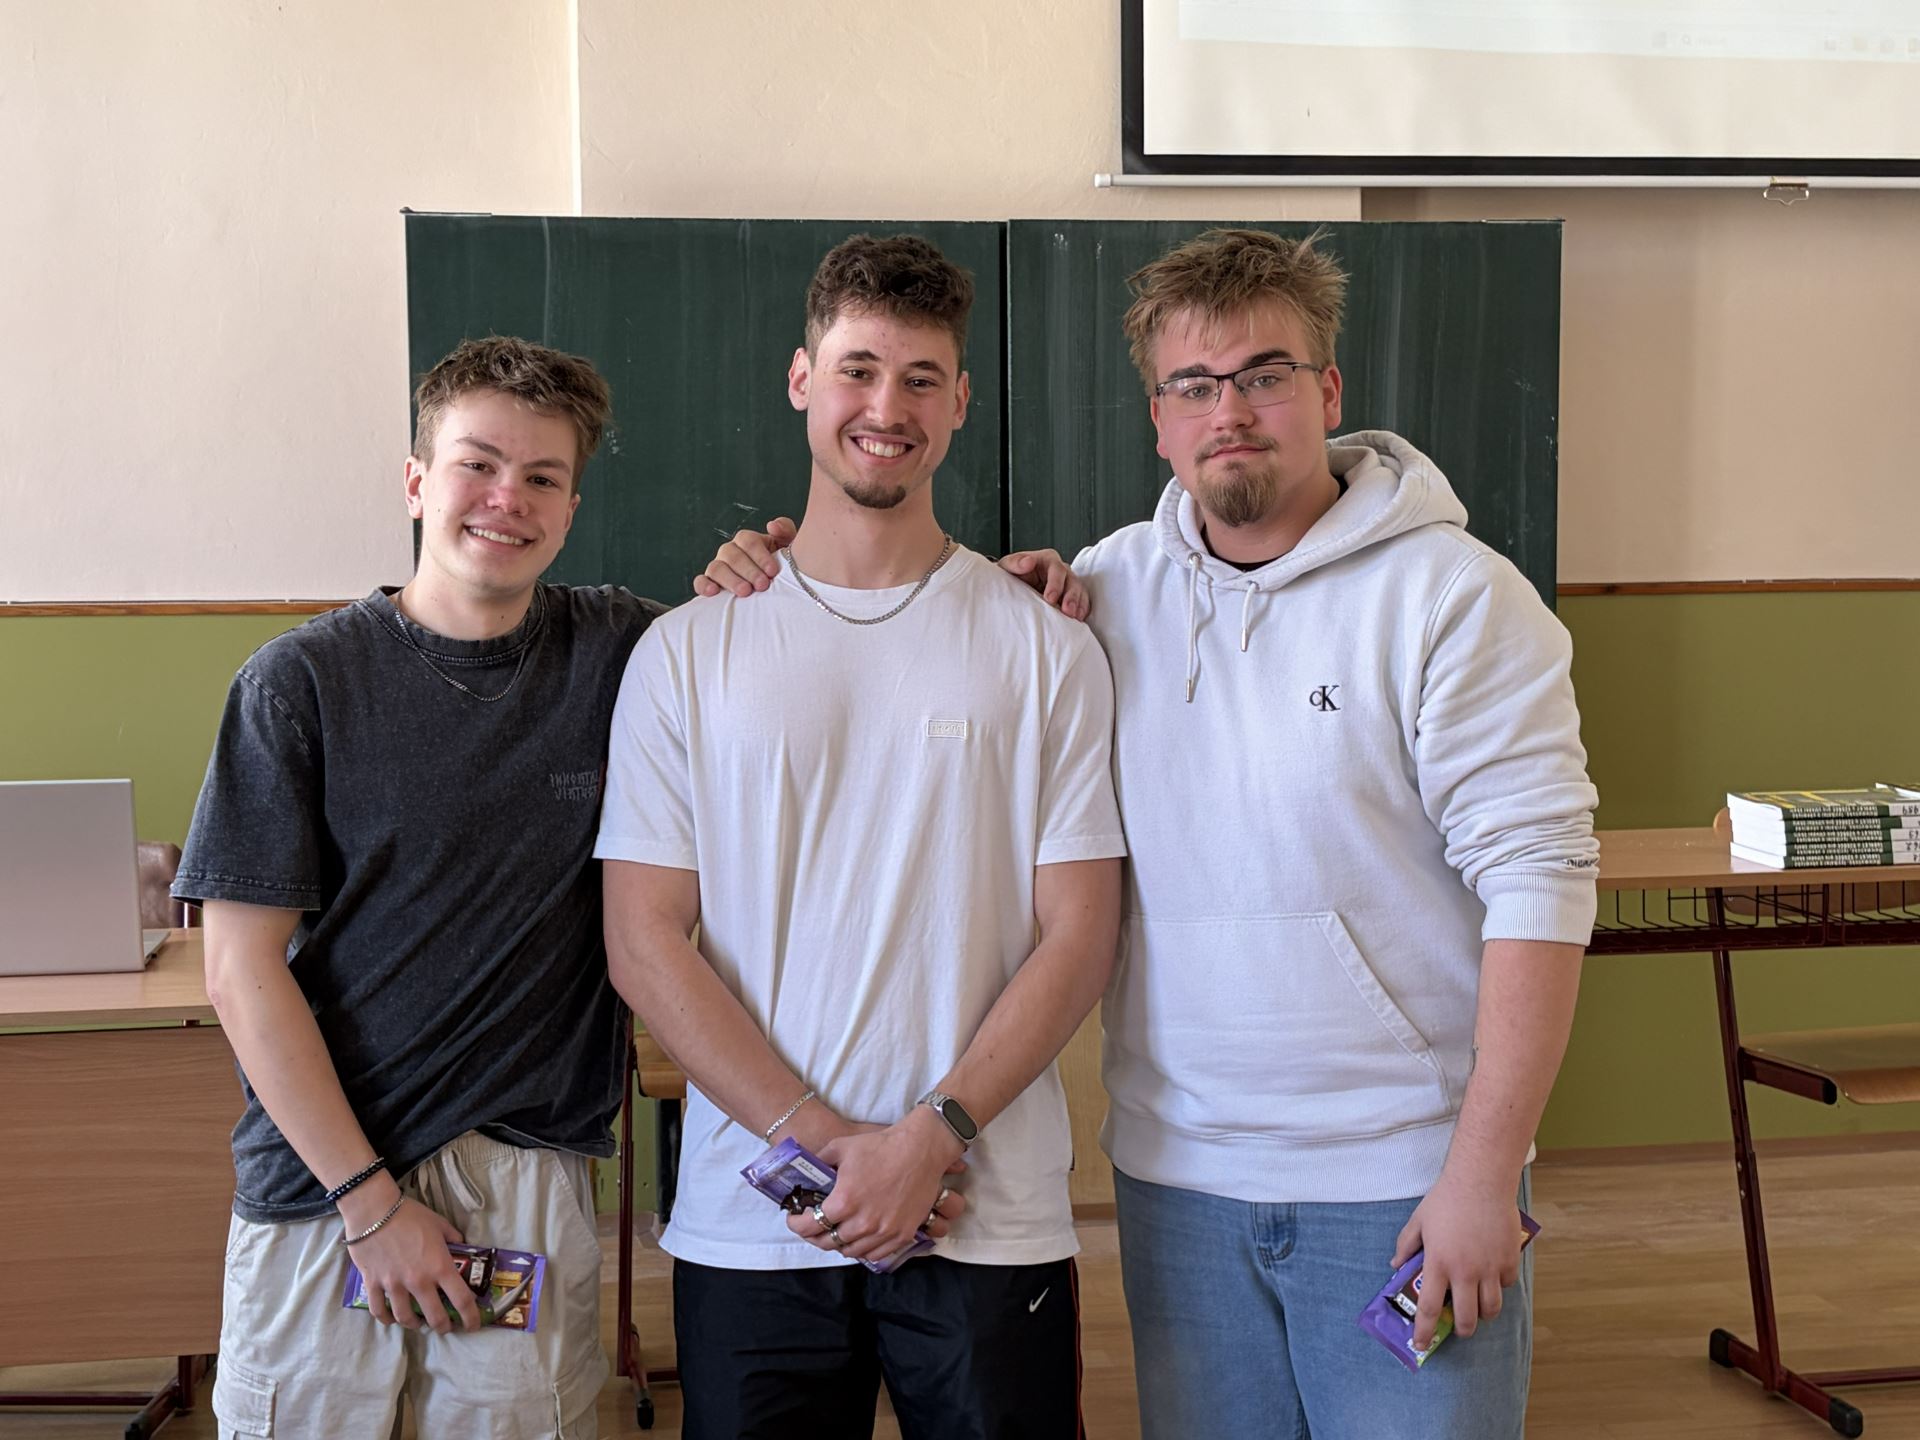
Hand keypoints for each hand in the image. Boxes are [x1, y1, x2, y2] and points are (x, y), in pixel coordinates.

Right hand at [339, 1176, 482, 1333]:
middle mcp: (418, 1281)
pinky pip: (379, 1310)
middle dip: (444, 1327)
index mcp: (440, 1266)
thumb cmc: (410, 1215)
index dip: (470, 1317)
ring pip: (406, 1318)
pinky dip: (387, 1319)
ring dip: (416, 1325)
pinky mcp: (373, 1284)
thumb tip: (462, 1246)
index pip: (462, 1300)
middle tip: (446, 1327)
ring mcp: (394, 1285)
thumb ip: (453, 1238)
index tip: (473, 1325)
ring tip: (420, 1324)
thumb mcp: (439, 1223)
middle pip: (435, 1317)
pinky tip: (393, 1319)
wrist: (374, 1211)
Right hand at [692, 517, 796, 597]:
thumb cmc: (781, 567)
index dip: (760, 555)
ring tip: (745, 592)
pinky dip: (704, 585)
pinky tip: (714, 592)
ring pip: (716, 568)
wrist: (774, 590)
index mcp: (747, 541)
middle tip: (762, 585)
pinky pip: (700, 581)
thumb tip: (772, 526)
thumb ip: (785, 532)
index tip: (773, 571)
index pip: (748, 541)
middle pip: (732, 555)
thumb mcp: (787, 549)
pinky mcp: (709, 583)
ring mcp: (718, 566)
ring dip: (730, 580)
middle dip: (749, 570)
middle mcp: (730, 551)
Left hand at [786, 1107, 968, 1261]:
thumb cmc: (880, 1145)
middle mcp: (863, 1222)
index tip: (794, 1219)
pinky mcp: (902, 1234)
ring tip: (835, 1233)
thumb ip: (818, 1163)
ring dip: (839, 1244)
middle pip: (829, 1243)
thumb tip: (804, 1174)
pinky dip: (862, 1249)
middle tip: (812, 1227)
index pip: (810, 1226)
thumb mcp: (840, 1147)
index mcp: (844, 1201)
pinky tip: (858, 1239)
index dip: (796, 1225)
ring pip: (851, 1251)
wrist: (920, 1149)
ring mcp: (884, 1232)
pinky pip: (875, 1254)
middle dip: (814, 1236)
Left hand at [998, 549, 1089, 620]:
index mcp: (1048, 559)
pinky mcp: (1071, 596)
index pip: (1057, 569)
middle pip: (1072, 580)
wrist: (1014, 586)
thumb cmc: (1013, 574)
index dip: (1056, 583)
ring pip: (1079, 591)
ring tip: (1075, 617)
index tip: (1050, 598)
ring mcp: (1068, 583)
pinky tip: (1079, 619)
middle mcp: (1061, 570)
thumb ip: (1015, 562)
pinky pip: (1082, 601)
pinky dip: (1082, 610)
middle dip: (1071, 597)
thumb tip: (1027, 562)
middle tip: (1067, 610)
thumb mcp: (1008, 566)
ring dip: (1078, 605)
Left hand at [1391, 1173, 1524, 1352]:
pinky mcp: (1509, 1260)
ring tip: (1477, 1309)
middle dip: (1461, 1330)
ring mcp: (1489, 1268)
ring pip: (1491, 1309)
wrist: (1480, 1181)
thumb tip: (1395, 1266)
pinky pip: (1506, 1285)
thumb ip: (1406, 1246)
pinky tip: (1493, 1279)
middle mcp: (1465, 1272)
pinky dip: (1500, 1287)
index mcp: (1438, 1263)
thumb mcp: (1419, 1221)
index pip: (1428, 1308)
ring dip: (1483, 1314)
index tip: (1421, 1345)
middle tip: (1458, 1328)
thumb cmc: (1446, 1199)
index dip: (1424, 1331)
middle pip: (1466, 1319)